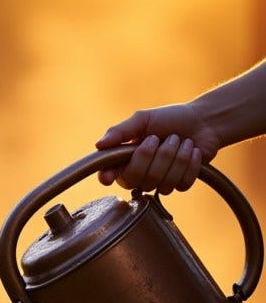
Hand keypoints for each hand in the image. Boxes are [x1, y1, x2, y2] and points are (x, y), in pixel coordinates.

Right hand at [95, 103, 220, 193]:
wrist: (203, 121)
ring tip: (181, 141)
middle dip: (154, 156)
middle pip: (137, 179)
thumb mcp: (143, 119)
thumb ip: (121, 131)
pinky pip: (181, 184)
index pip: (110, 173)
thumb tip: (98, 145)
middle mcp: (140, 172)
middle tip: (161, 138)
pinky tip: (192, 151)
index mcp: (127, 157)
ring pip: (161, 183)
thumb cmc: (170, 118)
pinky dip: (189, 164)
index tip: (108, 176)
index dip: (108, 176)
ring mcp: (160, 181)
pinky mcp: (180, 184)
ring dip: (175, 158)